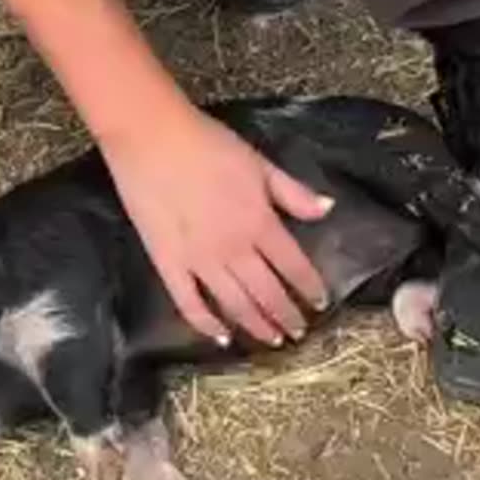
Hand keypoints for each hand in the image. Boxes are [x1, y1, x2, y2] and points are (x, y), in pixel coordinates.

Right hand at [102, 103, 332, 345]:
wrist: (152, 138)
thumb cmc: (208, 144)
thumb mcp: (260, 163)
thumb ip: (293, 192)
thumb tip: (327, 208)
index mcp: (260, 222)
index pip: (294, 266)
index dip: (310, 288)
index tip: (320, 304)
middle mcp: (234, 249)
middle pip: (268, 293)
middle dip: (287, 316)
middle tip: (299, 332)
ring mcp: (199, 260)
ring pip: (235, 304)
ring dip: (257, 326)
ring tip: (272, 341)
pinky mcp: (167, 263)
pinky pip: (189, 303)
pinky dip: (207, 325)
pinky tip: (221, 338)